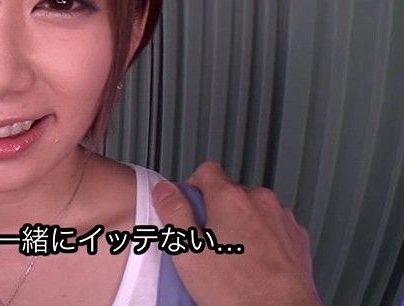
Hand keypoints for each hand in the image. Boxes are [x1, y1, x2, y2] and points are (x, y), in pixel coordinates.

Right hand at [151, 161, 321, 305]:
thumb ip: (174, 212)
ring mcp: (282, 219)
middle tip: (205, 243)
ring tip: (231, 259)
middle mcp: (260, 201)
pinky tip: (253, 265)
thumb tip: (164, 189)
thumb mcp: (189, 252)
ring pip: (252, 210)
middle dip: (215, 211)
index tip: (188, 208)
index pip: (206, 171)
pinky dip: (262, 239)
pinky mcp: (297, 239)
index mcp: (231, 199)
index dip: (192, 188)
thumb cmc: (239, 291)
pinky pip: (272, 228)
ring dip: (240, 225)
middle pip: (229, 192)